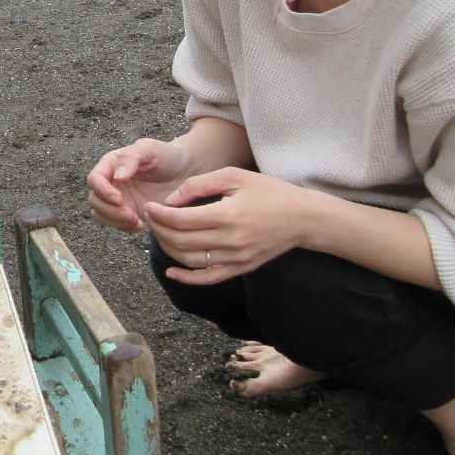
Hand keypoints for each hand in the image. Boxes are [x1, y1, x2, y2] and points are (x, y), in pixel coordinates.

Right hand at [87, 138, 194, 231]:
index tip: (119, 199)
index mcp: (111, 164)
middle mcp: (111, 182)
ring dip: (114, 221)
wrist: (184, 170)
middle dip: (109, 210)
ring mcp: (118, 198)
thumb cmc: (166, 155)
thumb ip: (131, 159)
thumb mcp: (150, 149)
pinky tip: (141, 225)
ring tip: (135, 221)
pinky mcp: (128, 211)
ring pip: (101, 214)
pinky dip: (124, 227)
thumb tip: (117, 176)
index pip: (94, 179)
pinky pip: (116, 223)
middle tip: (130, 214)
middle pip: (94, 200)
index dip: (102, 191)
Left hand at [144, 167, 316, 283]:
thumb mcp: (235, 176)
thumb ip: (199, 184)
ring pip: (190, 260)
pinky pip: (209, 278)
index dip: (159, 215)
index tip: (150, 206)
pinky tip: (172, 271)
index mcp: (228, 215)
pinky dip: (187, 278)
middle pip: (181, 241)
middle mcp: (231, 240)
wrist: (304, 218)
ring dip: (168, 249)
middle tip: (151, 218)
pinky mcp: (242, 268)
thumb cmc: (270, 192)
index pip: (181, 220)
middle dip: (159, 230)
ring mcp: (236, 258)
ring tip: (160, 234)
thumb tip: (171, 200)